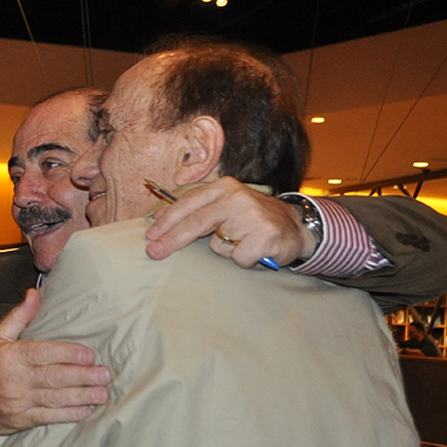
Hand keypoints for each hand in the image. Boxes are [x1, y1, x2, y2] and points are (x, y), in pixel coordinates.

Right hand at [0, 289, 111, 444]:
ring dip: (81, 397)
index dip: (68, 354)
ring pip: (55, 399)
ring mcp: (18, 402)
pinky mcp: (21, 420)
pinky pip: (48, 417)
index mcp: (10, 356)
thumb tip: (36, 293)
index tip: (90, 354)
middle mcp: (15, 379)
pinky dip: (68, 414)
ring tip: (102, 393)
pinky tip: (85, 410)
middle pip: (53, 377)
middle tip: (105, 374)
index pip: (43, 353)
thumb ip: (19, 317)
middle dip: (82, 376)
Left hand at [144, 176, 316, 265]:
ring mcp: (252, 217)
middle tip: (153, 253)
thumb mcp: (225, 205)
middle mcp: (237, 198)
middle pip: (196, 222)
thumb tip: (157, 219)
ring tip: (242, 242)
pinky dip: (243, 260)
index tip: (150, 235)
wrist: (296, 225)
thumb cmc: (252, 217)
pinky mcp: (264, 237)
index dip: (167, 221)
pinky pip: (237, 258)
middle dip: (171, 240)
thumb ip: (196, 209)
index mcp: (224, 187)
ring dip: (225, 250)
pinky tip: (255, 249)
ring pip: (218, 246)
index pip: (189, 204)